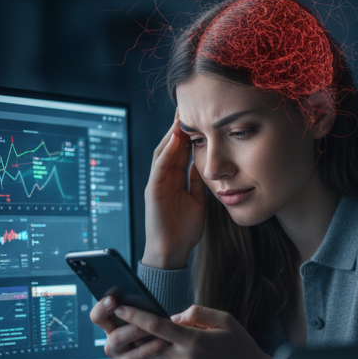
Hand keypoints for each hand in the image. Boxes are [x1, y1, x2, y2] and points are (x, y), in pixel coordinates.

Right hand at [90, 295, 168, 358]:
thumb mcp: (163, 318)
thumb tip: (168, 316)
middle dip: (134, 331)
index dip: (102, 309)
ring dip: (147, 350)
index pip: (99, 317)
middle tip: (152, 326)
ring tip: (164, 343)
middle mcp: (114, 345)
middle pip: (114, 338)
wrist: (178, 357)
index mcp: (115, 327)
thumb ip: (159, 312)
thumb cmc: (167, 330)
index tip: (112, 300)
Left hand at [112, 302, 271, 358]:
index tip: (120, 308)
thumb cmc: (241, 347)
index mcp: (195, 340)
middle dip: (140, 339)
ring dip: (156, 357)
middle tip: (141, 332)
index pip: (155, 325)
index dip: (134, 315)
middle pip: (148, 348)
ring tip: (172, 351)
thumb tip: (173, 318)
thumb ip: (198, 313)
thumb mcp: (226, 320)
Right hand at [141, 109, 205, 269]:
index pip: (182, 151)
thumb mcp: (197, 199)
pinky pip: (159, 167)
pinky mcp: (153, 191)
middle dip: (178, 127)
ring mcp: (157, 182)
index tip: (200, 116)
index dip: (190, 133)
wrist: (172, 251)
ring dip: (171, 133)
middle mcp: (164, 177)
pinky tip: (174, 140)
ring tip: (181, 116)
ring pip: (163, 152)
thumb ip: (197, 181)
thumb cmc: (184, 228)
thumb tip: (204, 164)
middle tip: (188, 106)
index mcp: (175, 179)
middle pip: (171, 146)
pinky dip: (166, 153)